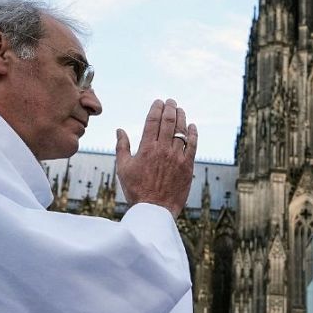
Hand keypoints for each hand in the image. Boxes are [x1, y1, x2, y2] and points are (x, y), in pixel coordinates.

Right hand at [116, 99, 196, 216]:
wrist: (155, 210)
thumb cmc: (136, 190)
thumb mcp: (123, 168)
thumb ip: (121, 147)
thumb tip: (119, 130)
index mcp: (146, 148)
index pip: (152, 121)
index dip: (156, 108)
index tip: (158, 102)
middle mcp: (163, 150)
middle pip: (168, 122)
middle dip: (170, 108)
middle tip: (170, 102)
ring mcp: (177, 157)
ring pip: (181, 131)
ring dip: (181, 117)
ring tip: (180, 110)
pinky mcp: (187, 166)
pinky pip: (193, 145)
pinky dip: (193, 133)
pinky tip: (192, 126)